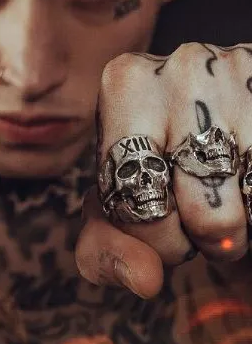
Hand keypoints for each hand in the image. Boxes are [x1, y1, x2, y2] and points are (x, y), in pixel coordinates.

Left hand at [76, 43, 251, 297]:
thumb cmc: (156, 171)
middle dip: (199, 239)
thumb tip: (144, 279)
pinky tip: (247, 181)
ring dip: (236, 228)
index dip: (153, 239)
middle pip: (200, 213)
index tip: (162, 223)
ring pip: (241, 213)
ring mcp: (246, 74)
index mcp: (126, 82)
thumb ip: (106, 251)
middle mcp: (186, 65)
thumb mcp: (114, 209)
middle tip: (200, 217)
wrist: (221, 127)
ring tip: (228, 198)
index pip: (136, 204)